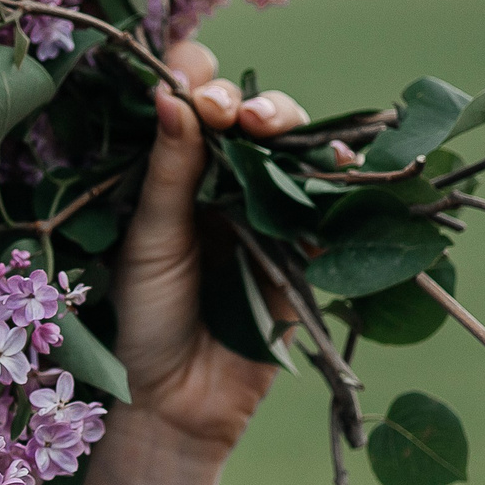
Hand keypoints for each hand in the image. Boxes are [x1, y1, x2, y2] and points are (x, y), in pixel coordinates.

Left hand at [99, 45, 304, 462]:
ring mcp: (268, 211)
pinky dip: (339, 176)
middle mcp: (222, 182)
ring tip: (268, 126)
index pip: (189, 102)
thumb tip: (172, 95)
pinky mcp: (307, 247)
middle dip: (244, 102)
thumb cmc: (145, 320)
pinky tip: (336, 161)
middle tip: (228, 114)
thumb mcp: (148, 241)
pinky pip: (330, 202)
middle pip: (248, 115)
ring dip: (288, 125)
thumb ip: (167, 171)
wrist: (178, 403)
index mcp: (173, 172)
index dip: (194, 81)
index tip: (190, 85)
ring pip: (293, 147)